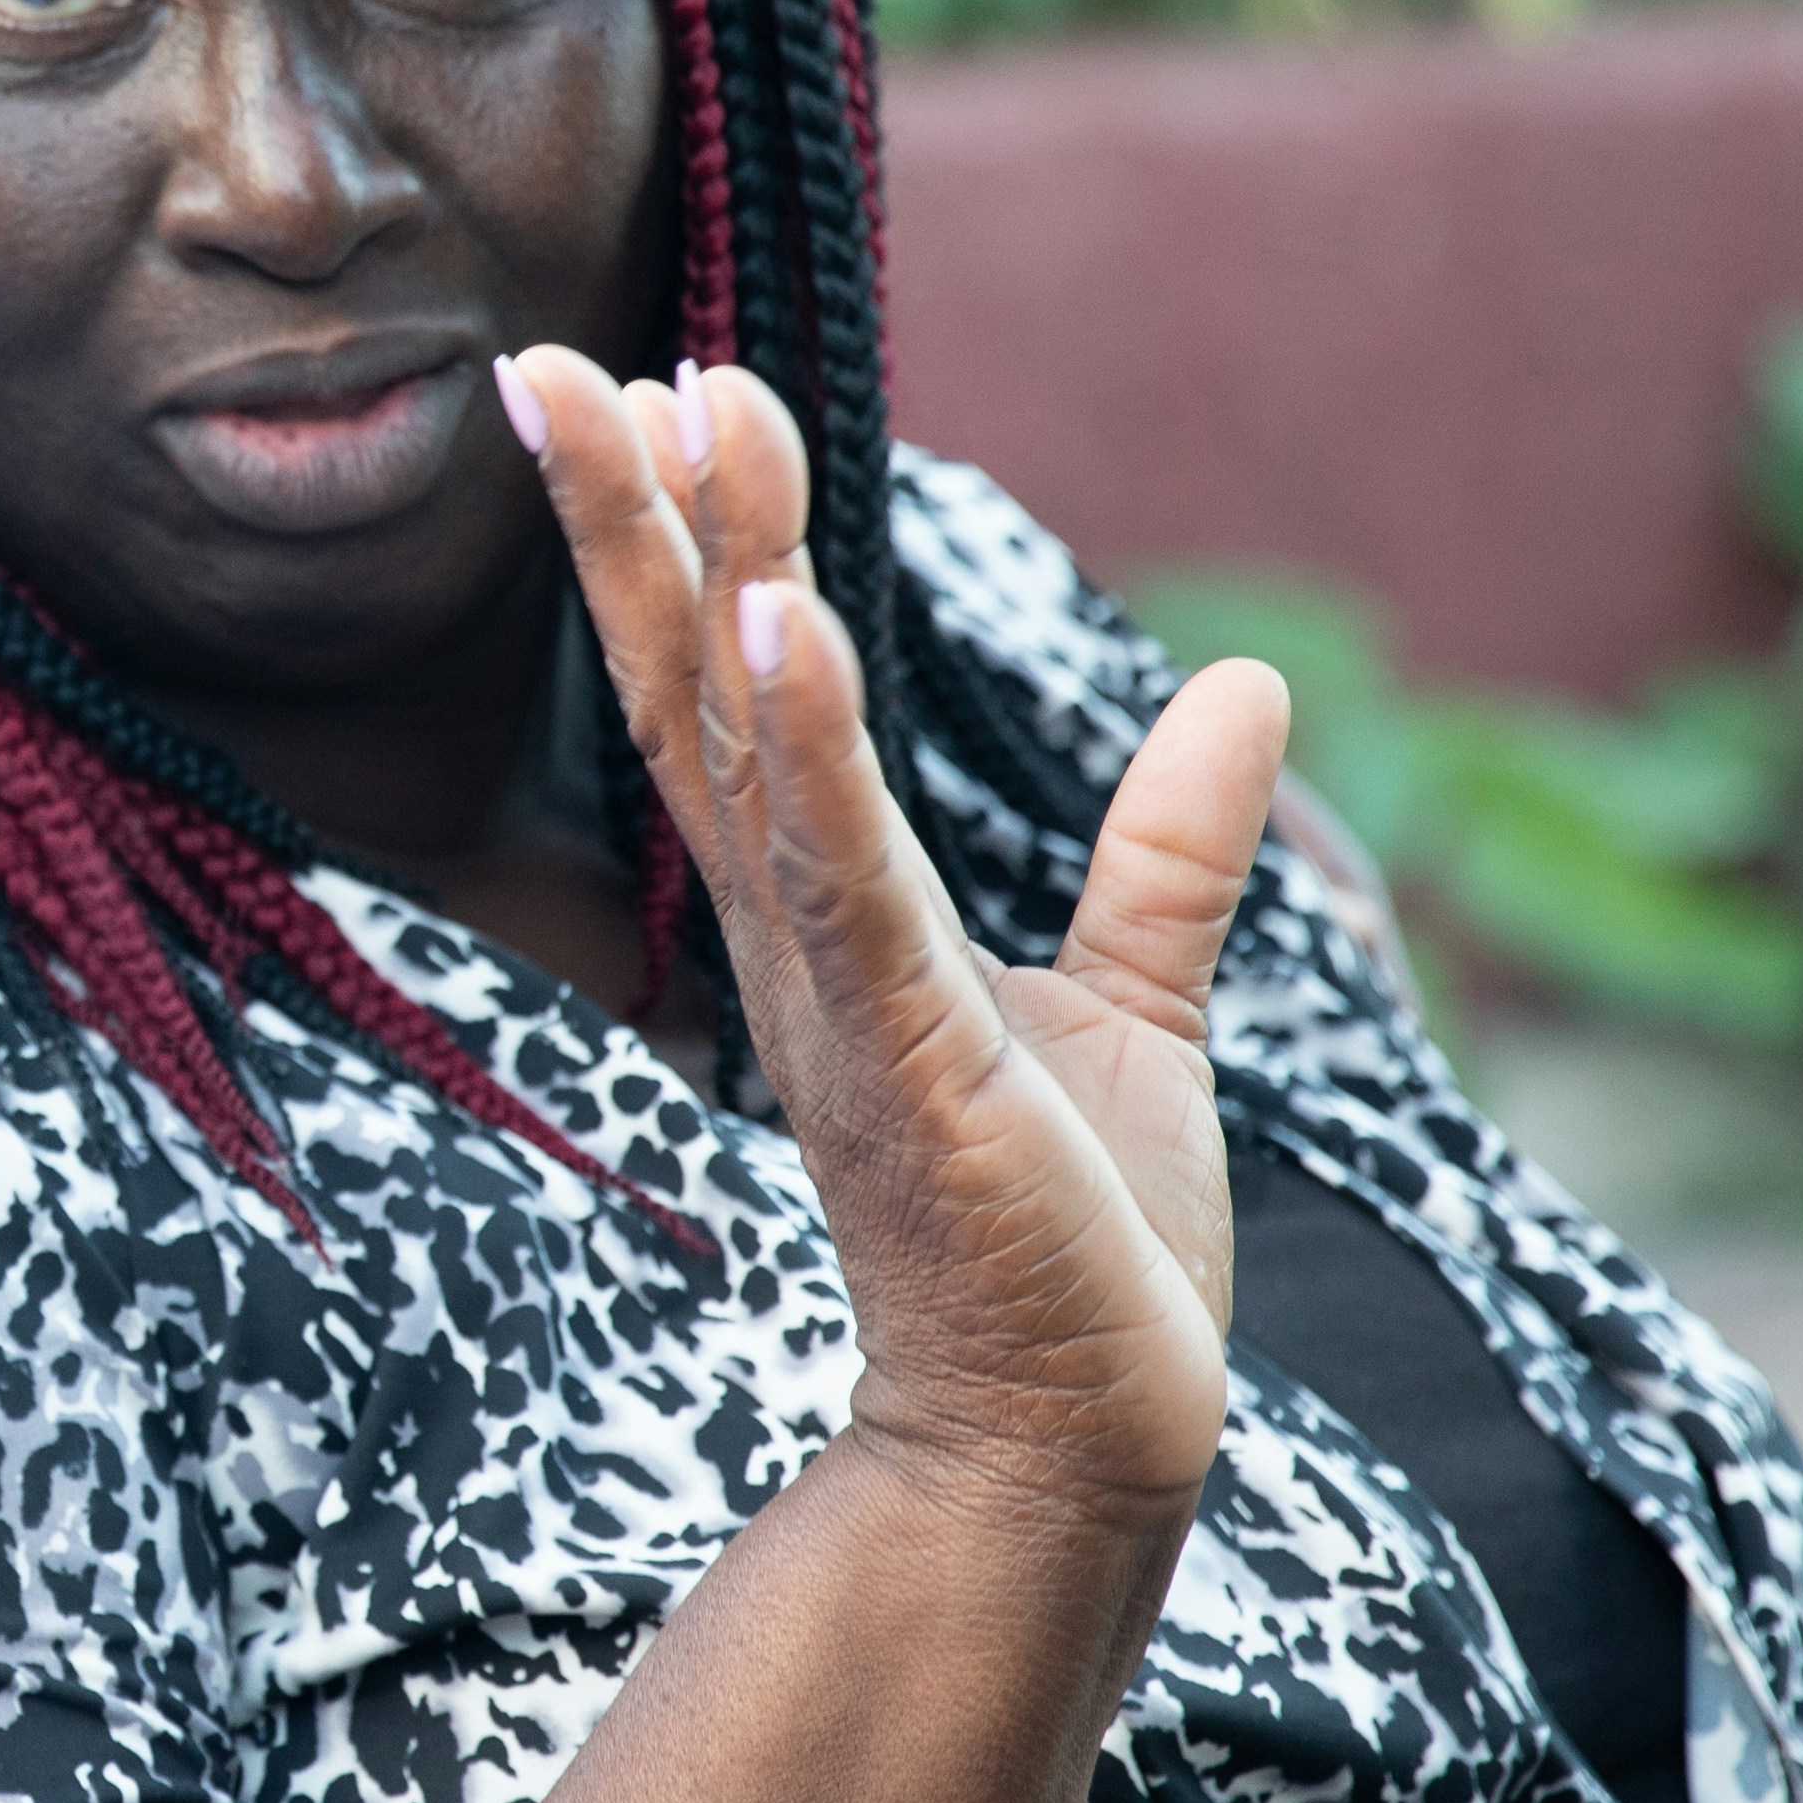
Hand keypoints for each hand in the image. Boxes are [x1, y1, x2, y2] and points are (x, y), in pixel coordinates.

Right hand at [511, 350, 1284, 1520]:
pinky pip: (850, 884)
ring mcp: (846, 1001)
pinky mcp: (918, 1065)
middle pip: (697, 694)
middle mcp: (802, 943)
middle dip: (632, 523)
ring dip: (708, 583)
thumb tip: (1246, 683)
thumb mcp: (1134, 1007)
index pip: (734, 697)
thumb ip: (1168, 851)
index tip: (658, 380)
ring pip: (755, 756)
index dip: (687, 543)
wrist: (1078, 1446)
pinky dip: (814, 751)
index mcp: (831, 919)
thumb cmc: (1075, 1247)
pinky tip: (781, 621)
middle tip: (556, 356)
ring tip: (678, 416)